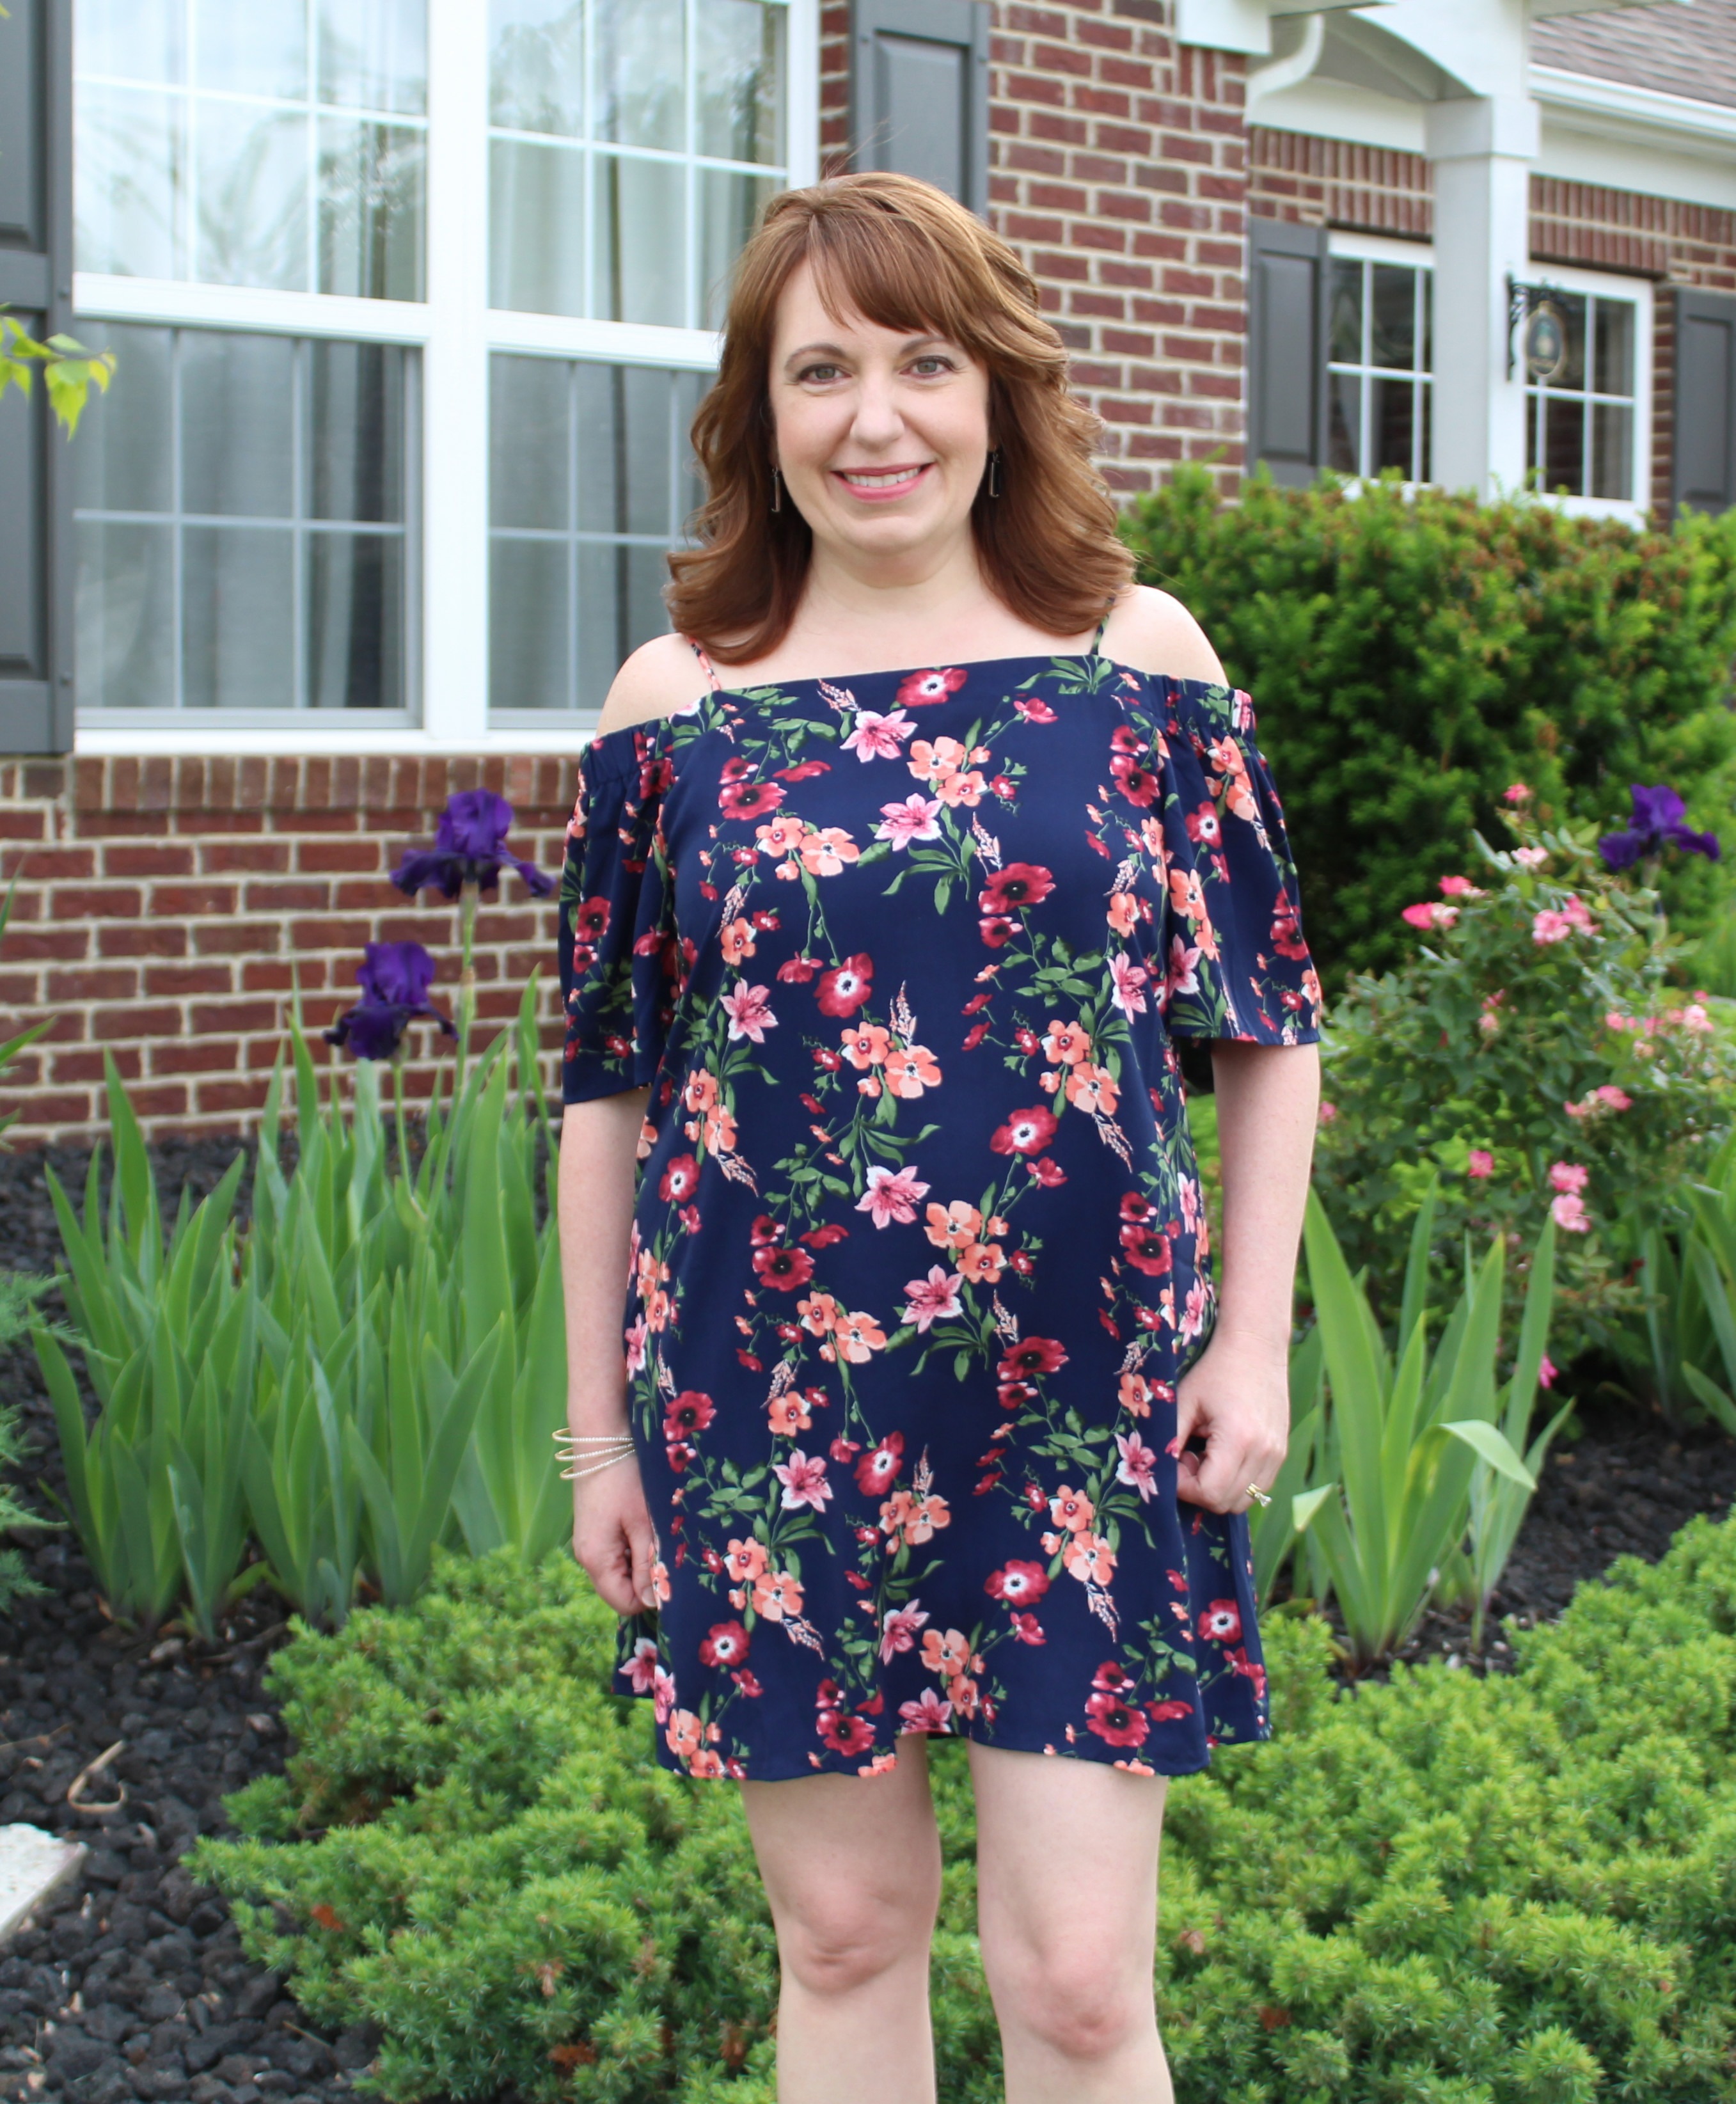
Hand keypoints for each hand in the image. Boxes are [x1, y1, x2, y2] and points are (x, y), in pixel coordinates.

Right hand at [572, 1454, 660, 1615]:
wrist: (602, 1440)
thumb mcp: (644, 1524)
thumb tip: (653, 1603)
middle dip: (647, 1576)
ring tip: (656, 1531)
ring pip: (621, 1571)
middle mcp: (586, 1558)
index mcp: (596, 1560)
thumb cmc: (625, 1479)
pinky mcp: (594, 1531)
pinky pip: (616, 1553)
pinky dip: (633, 1546)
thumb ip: (647, 1565)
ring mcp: (588, 1544)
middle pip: (622, 1589)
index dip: (651, 1596)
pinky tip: (644, 1524)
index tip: (672, 1573)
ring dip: (642, 1559)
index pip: (626, 1603)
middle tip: (666, 1548)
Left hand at [1173, 1327, 1289, 1515]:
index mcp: (1239, 1439)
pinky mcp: (1281, 1453)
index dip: (1184, 1487)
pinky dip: (1236, 1481)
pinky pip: (1257, 1487)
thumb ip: (1170, 1439)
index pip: (1210, 1493)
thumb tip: (1157, 1472)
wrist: (1256, 1347)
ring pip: (1244, 1500)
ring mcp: (1277, 1455)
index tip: (1172, 1463)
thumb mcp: (1184, 1401)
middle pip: (1227, 1503)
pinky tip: (1222, 1453)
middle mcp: (1265, 1453)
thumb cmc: (1215, 1370)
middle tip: (1186, 1457)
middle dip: (1198, 1489)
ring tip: (1204, 1454)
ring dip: (1218, 1488)